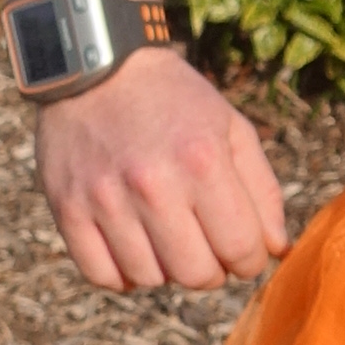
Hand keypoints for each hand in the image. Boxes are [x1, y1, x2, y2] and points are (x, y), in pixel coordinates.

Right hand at [34, 49, 289, 290]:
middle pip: (196, 275)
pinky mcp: (67, 208)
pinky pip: (101, 276)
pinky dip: (122, 274)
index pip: (241, 249)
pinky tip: (133, 247)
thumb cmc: (174, 100)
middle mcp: (153, 184)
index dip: (250, 260)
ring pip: (150, 280)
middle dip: (212, 271)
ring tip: (166, 238)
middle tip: (206, 247)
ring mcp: (105, 199)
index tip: (243, 251)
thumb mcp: (230, 128)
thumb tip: (277, 249)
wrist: (96, 65)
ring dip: (166, 269)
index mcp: (202, 161)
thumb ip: (262, 190)